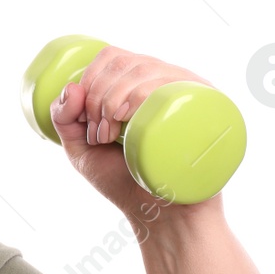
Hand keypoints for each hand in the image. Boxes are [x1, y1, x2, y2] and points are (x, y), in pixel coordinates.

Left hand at [47, 44, 223, 224]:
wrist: (164, 216)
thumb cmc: (126, 182)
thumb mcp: (83, 150)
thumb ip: (65, 120)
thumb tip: (70, 87)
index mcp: (142, 85)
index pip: (113, 57)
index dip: (89, 80)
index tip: (85, 120)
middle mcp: (167, 83)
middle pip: (126, 61)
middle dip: (98, 96)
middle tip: (98, 135)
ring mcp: (190, 94)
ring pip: (147, 69)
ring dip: (114, 99)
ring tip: (110, 138)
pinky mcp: (209, 109)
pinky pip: (176, 85)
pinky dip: (143, 96)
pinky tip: (129, 118)